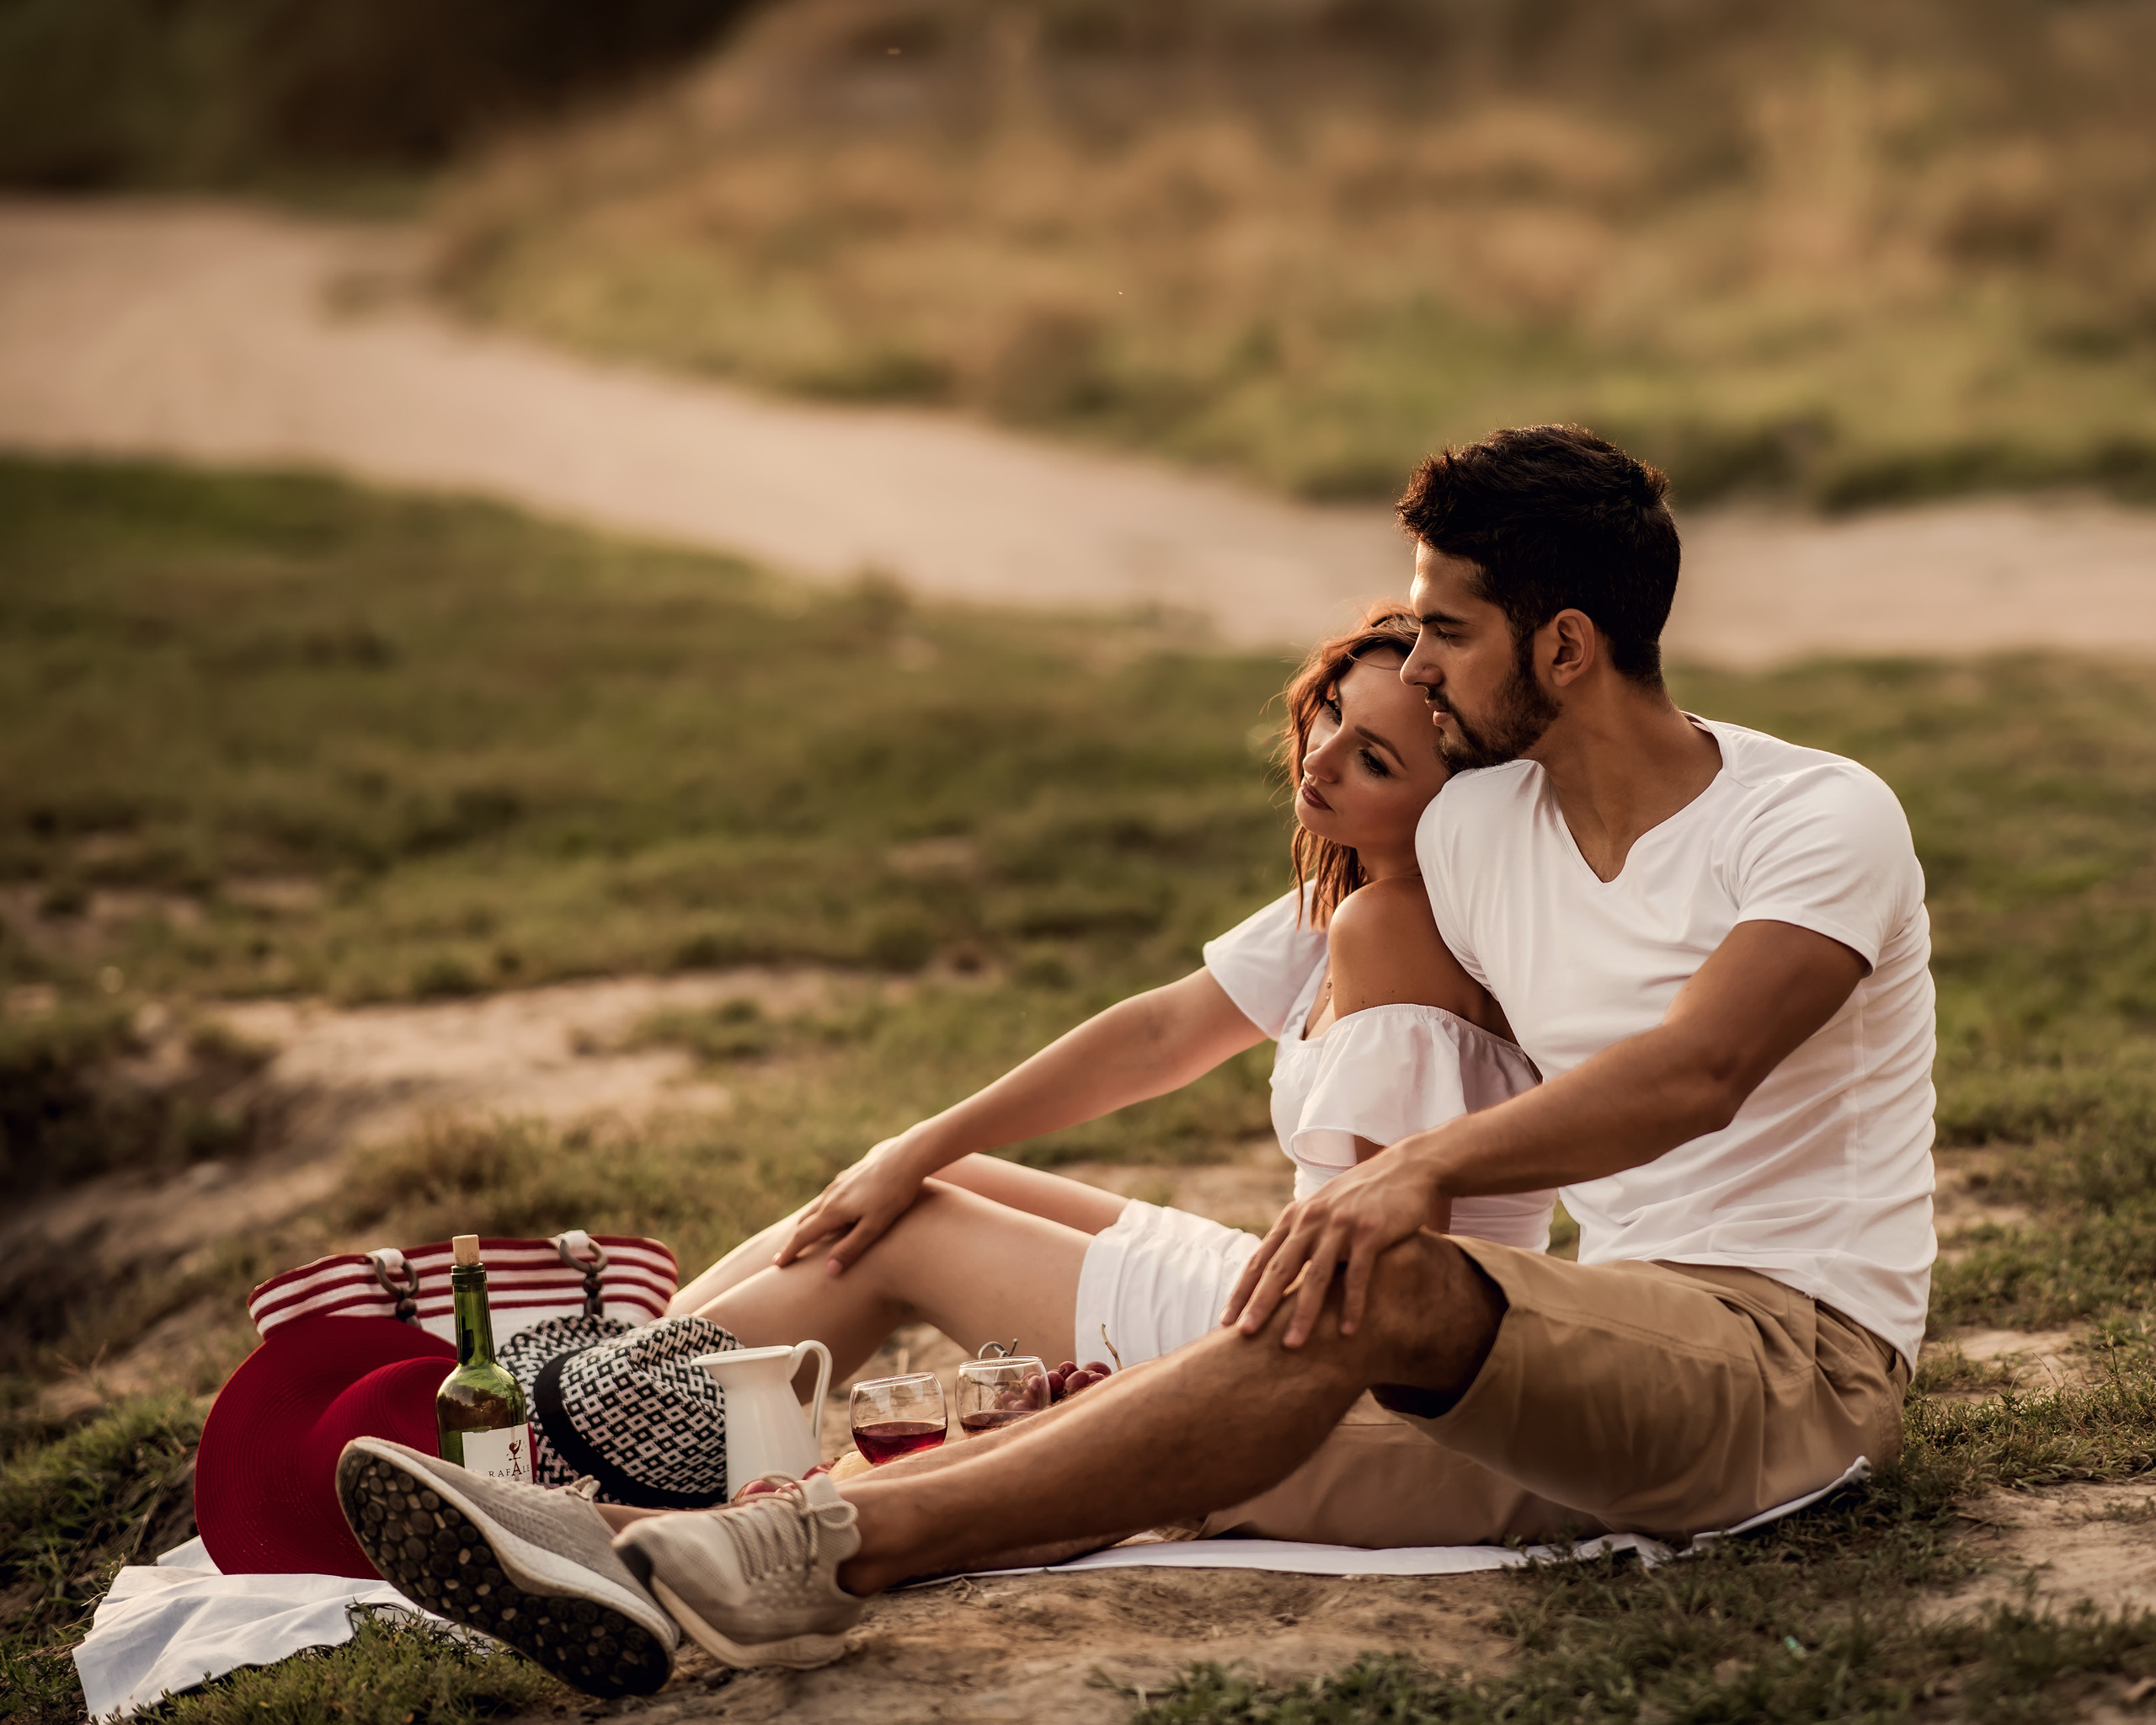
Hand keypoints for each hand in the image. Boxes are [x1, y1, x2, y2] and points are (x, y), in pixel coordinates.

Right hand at [775, 1132, 933, 1275]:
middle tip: (785, 1255)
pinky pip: (830, 1196)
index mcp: (833, 1210)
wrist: (905, 1156)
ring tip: (806, 1235)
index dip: (790, 1252)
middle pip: (805, 1220)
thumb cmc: (894, 1194)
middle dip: (795, 1239)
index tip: (777, 1265)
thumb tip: (829, 1272)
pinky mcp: (851, 1175)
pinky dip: (823, 1209)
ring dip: (808, 1222)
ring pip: (817, 1206)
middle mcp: (831, 1196)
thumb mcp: (875, 1226)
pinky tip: (832, 1210)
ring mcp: (840, 1183)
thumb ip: (851, 1249)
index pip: (804, 1236)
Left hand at [1221, 1143, 1449, 1346]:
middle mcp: (1312, 1220)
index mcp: (1295, 1217)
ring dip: (1303, 1314)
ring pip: (1316, 1276)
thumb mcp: (1323, 1211)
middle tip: (1244, 1335)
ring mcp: (1341, 1225)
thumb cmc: (1362, 1197)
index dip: (1243, 1290)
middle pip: (1280, 1268)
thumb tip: (1277, 1273)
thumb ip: (1301, 1237)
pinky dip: (1352, 1305)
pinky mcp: (1371, 1231)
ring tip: (1292, 1345)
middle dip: (1260, 1304)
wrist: (1405, 1169)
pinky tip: (1347, 1331)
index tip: (1225, 1321)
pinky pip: (1357, 1274)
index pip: (1261, 1259)